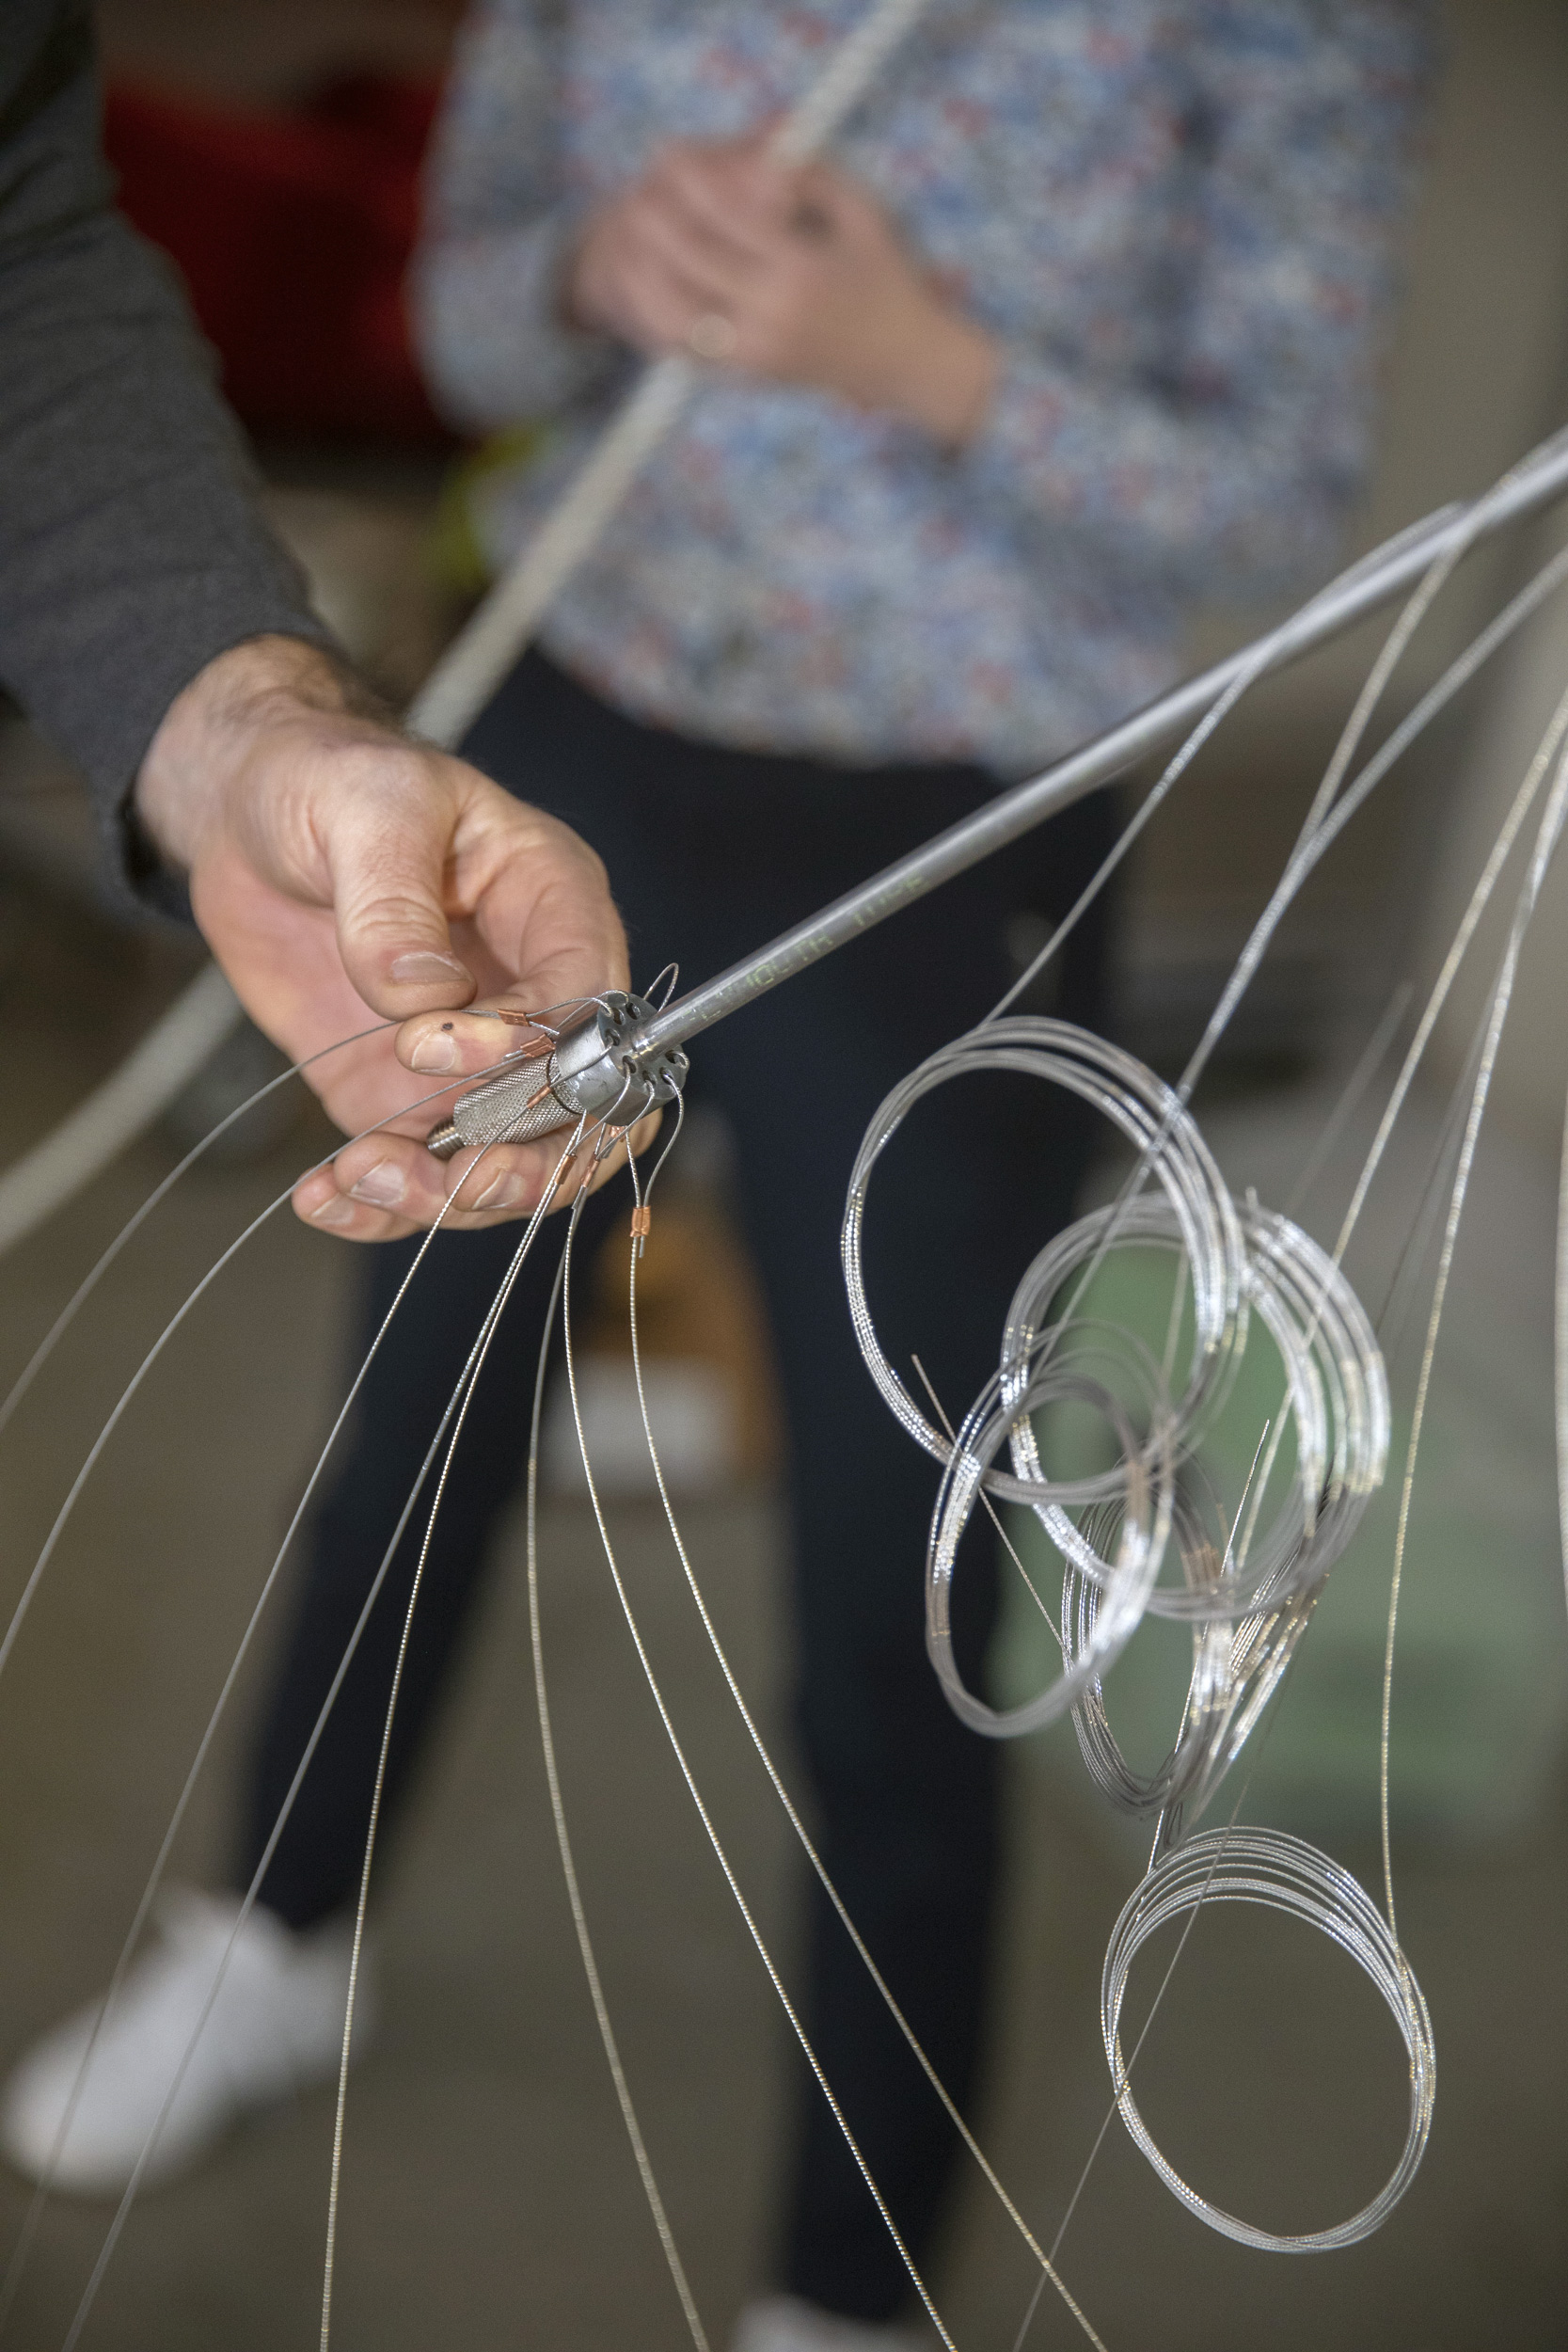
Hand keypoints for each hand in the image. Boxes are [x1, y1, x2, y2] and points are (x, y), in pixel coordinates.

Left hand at [136, 637, 645, 1241]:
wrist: (252, 816)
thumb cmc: (331, 781)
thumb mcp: (365, 809)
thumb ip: (393, 901)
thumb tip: (422, 994)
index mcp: (555, 906)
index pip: (590, 1005)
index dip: (536, 1050)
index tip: (431, 1047)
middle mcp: (534, 994)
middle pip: (584, 1111)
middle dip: (527, 1162)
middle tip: (451, 1176)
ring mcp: (477, 1058)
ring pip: (510, 1162)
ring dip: (446, 1195)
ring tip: (358, 1179)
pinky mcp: (411, 1095)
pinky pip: (423, 1172)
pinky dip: (381, 1206)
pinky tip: (326, 1199)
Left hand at [569, 134, 997, 444]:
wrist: (906, 361)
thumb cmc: (888, 278)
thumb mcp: (864, 214)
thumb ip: (813, 175)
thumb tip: (755, 147)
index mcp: (802, 267)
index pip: (729, 215)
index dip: (691, 181)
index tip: (668, 155)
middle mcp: (773, 312)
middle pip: (692, 261)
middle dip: (656, 221)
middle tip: (637, 192)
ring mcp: (757, 350)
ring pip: (675, 315)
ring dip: (641, 277)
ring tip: (626, 243)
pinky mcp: (749, 374)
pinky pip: (686, 349)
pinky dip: (656, 320)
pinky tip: (642, 291)